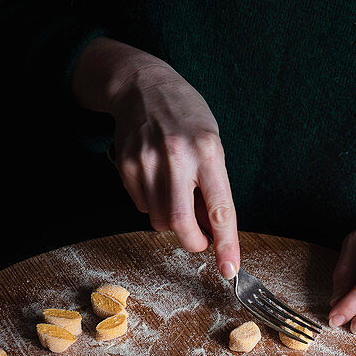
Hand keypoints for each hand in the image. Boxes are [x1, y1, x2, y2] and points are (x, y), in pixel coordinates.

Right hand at [71, 38, 239, 278]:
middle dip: (193, 242)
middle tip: (200, 238)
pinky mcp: (126, 166)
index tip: (230, 270)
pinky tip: (158, 180)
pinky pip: (141, 206)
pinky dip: (153, 204)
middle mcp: (176, 157)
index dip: (226, 245)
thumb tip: (212, 231)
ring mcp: (146, 162)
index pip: (220, 209)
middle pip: (180, 224)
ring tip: (178, 194)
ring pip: (158, 220)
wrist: (143, 85)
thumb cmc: (187, 117)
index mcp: (208, 151)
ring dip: (172, 222)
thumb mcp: (212, 143)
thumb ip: (213, 186)